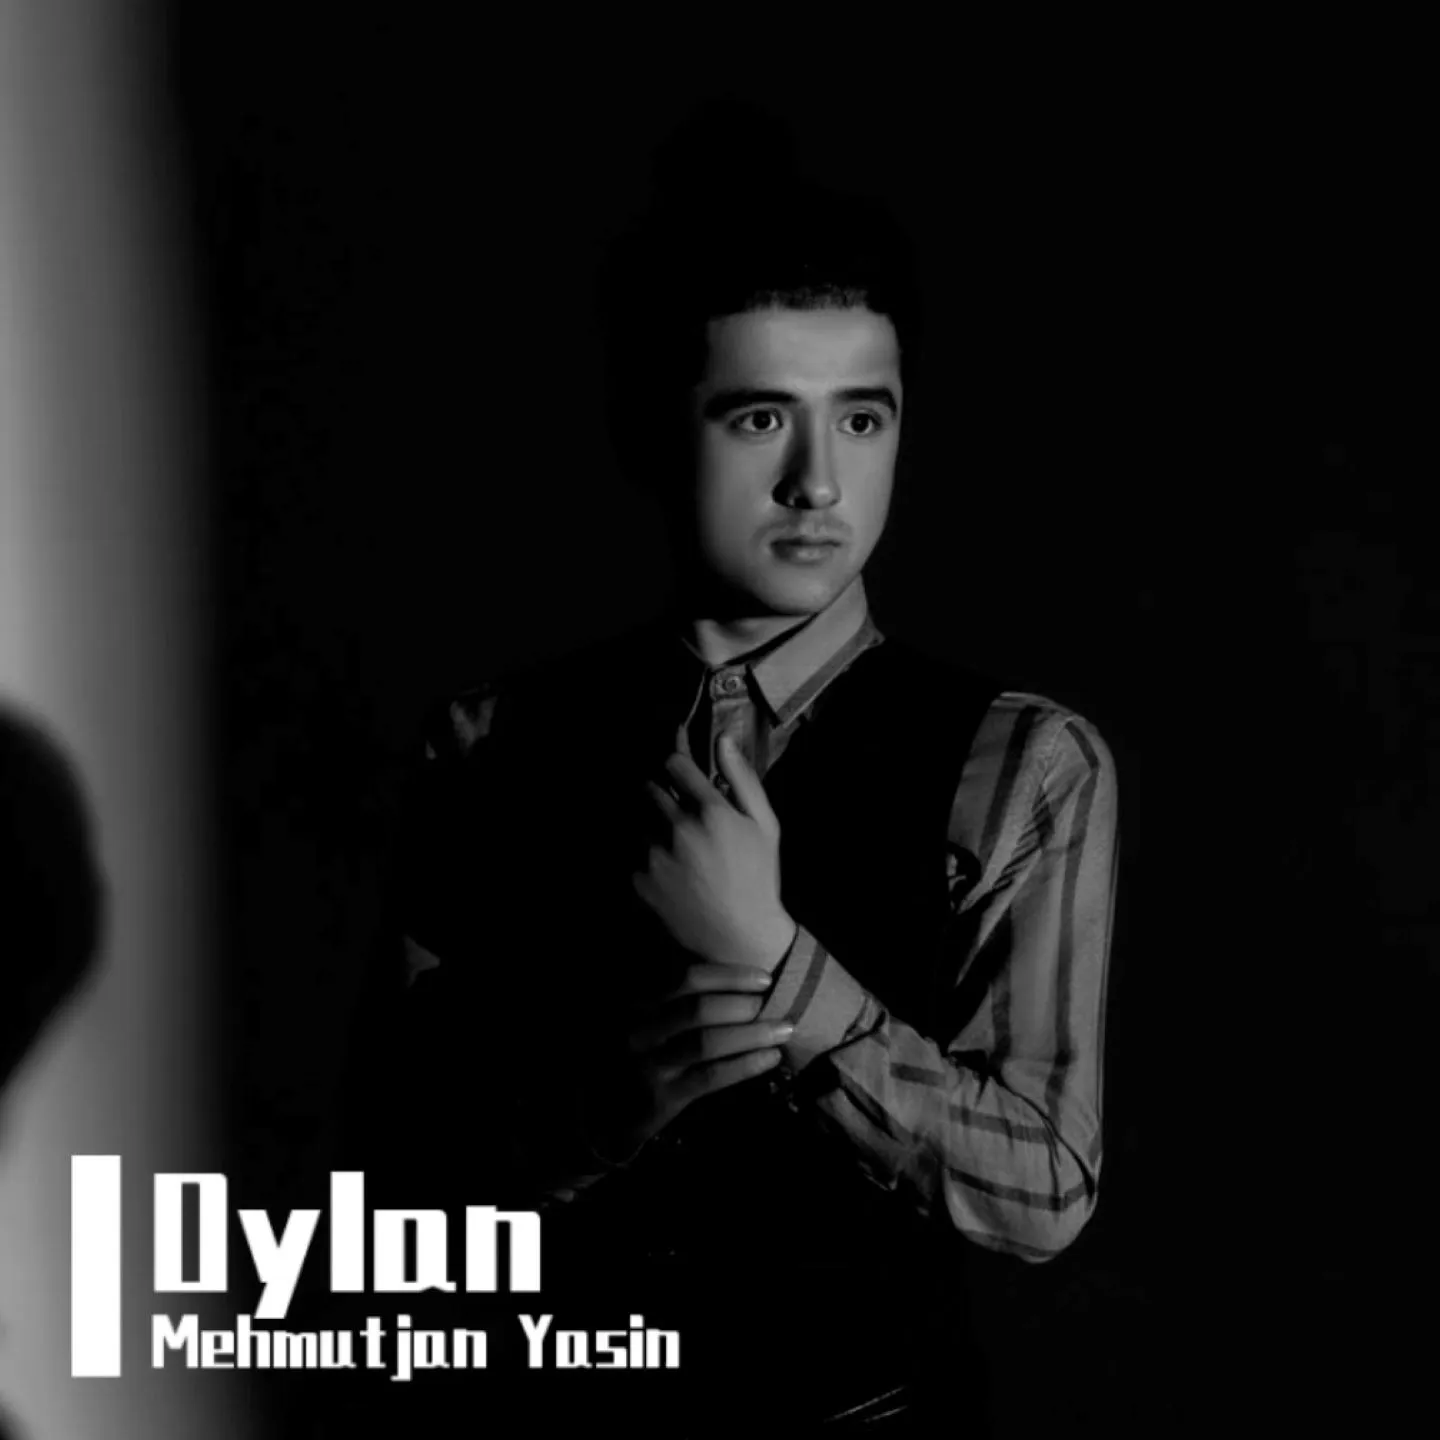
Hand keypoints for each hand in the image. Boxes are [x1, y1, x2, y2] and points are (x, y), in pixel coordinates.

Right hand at [586, 962, 792, 1158]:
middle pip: (698, 1009)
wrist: (606, 1108)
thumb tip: (736, 973)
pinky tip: (770, 1058)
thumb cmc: (638, 1051)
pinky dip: (745, 1065)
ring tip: (784, 1028)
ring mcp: (650, 1065)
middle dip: (743, 1004)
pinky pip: (711, 1078)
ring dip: (752, 1034)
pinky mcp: (663, 1097)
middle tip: (774, 1003)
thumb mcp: (645, 1014)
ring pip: (707, 1044)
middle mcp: (640, 1029)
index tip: (764, 977)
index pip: (685, 978)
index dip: (729, 975)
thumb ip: (678, 993)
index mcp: (638, 1001)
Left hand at [632, 734, 797, 974]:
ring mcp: (656, 857)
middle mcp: (677, 829)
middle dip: (663, 795)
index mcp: (710, 812)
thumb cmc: (759, 876)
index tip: (680, 771)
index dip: (677, 763)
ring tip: (678, 849)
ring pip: (643, 823)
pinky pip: (636, 855)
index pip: (674, 764)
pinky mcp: (642, 881)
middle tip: (679, 812)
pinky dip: (649, 858)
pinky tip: (673, 873)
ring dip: (654, 827)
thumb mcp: (765, 825)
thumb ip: (743, 779)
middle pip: (652, 791)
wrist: (741, 935)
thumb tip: (722, 739)